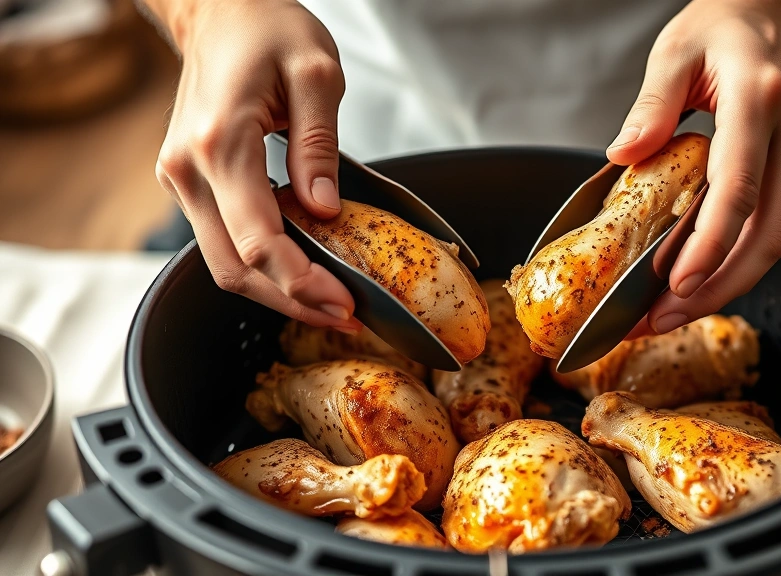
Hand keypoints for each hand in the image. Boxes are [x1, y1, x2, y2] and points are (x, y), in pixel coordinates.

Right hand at [145, 0, 360, 331]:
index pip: (258, 241)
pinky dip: (262, 266)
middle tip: (344, 317)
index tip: (344, 304)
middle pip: (234, 268)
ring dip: (275, 291)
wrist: (221, 11)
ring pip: (223, 263)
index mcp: (220, 143)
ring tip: (330, 302)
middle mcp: (188, 169)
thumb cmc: (267, 29)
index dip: (302, 283)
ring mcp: (181, 178)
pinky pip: (222, 241)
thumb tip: (324, 210)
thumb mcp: (316, 73)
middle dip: (291, 301)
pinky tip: (303, 269)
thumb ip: (319, 146)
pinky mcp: (190, 182)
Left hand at [608, 0, 780, 336]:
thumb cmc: (722, 27)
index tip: (679, 284)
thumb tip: (624, 154)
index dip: (710, 244)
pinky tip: (703, 277)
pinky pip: (777, 223)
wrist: (774, 8)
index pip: (740, 187)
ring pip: (779, 237)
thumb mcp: (674, 52)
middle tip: (667, 317)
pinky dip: (740, 258)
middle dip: (719, 286)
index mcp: (762, 98)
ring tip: (676, 310)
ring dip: (730, 282)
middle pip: (770, 232)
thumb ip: (651, 106)